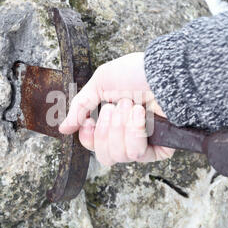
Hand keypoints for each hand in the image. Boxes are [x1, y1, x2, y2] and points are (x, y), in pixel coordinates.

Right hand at [59, 52, 174, 165]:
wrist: (163, 71)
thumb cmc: (136, 72)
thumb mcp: (100, 82)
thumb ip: (80, 106)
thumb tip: (63, 128)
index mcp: (112, 123)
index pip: (94, 146)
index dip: (88, 138)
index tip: (88, 122)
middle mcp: (126, 136)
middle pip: (105, 156)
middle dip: (107, 130)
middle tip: (115, 107)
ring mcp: (143, 144)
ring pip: (120, 156)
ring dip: (121, 128)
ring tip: (132, 107)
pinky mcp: (159, 148)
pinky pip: (137, 154)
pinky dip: (135, 131)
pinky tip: (141, 115)